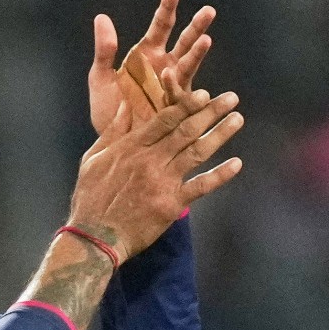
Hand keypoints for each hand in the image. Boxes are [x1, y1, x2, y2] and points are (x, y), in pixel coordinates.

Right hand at [70, 63, 242, 261]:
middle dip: (211, 111)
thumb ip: (112, 131)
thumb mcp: (93, 159)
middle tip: (231, 98)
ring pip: (198, 151)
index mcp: (131, 147)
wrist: (95, 237)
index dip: (186, 103)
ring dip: (220, 134)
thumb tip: (125, 105)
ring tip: (237, 119)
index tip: (204, 92)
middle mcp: (151, 160)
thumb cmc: (91, 198)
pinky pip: (201, 186)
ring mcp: (164, 181)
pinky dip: (221, 174)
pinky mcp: (173, 204)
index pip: (164, 119)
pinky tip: (237, 164)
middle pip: (186, 130)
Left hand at [87, 0, 214, 133]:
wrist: (111, 142)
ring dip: (198, 52)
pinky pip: (183, 95)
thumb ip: (104, 50)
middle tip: (208, 11)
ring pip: (190, 64)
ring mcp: (173, 87)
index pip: (160, 26)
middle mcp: (164, 67)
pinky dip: (184, 87)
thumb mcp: (100, 78)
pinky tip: (187, 79)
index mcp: (146, 55)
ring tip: (206, 39)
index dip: (167, 9)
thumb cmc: (106, 110)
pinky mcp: (175, 108)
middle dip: (196, 27)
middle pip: (184, 41)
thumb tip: (102, 17)